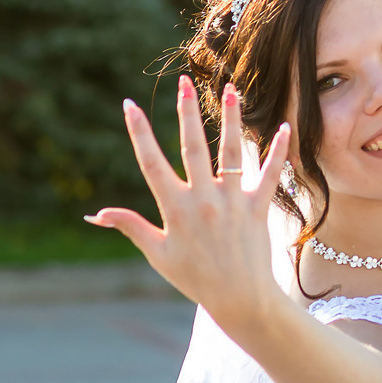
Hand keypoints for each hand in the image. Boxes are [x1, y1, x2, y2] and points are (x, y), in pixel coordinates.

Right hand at [88, 75, 294, 329]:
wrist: (240, 300)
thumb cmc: (194, 278)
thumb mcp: (158, 254)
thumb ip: (131, 227)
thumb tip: (96, 214)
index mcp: (174, 209)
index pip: (151, 163)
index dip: (139, 132)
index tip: (130, 104)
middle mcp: (203, 200)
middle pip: (192, 148)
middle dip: (186, 112)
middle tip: (184, 82)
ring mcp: (232, 202)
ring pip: (230, 153)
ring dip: (231, 119)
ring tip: (231, 89)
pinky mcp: (258, 208)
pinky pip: (270, 175)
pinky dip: (278, 152)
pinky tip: (285, 127)